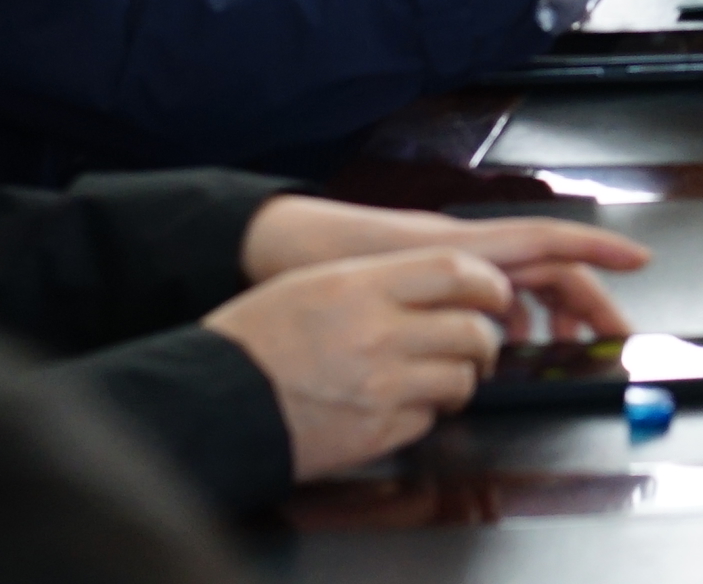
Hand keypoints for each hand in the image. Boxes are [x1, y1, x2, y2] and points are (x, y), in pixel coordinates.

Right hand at [203, 248, 520, 480]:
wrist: (208, 404)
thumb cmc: (255, 340)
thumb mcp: (315, 284)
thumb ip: (382, 280)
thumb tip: (446, 283)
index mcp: (362, 287)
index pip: (458, 270)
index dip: (488, 283)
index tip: (493, 294)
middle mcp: (378, 333)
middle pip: (472, 330)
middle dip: (483, 339)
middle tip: (475, 345)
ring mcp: (380, 386)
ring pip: (460, 378)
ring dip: (459, 379)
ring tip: (440, 379)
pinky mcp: (375, 432)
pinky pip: (427, 419)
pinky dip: (423, 414)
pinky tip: (399, 406)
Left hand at [241, 203, 648, 339]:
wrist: (278, 245)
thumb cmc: (328, 256)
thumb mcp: (390, 279)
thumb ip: (447, 298)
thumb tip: (499, 330)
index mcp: (468, 246)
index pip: (551, 241)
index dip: (599, 249)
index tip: (640, 261)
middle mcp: (470, 252)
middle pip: (549, 271)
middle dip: (587, 301)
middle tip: (612, 338)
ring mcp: (455, 265)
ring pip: (525, 287)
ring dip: (552, 315)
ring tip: (560, 352)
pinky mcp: (437, 280)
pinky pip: (494, 299)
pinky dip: (513, 322)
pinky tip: (506, 349)